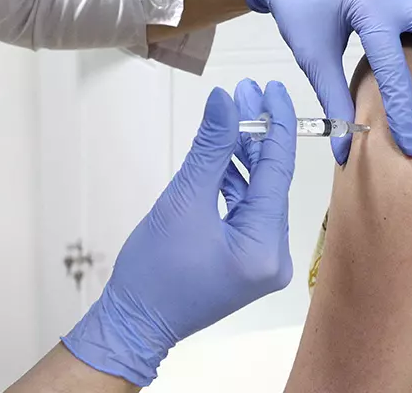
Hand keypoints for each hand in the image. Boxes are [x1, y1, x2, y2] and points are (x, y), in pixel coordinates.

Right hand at [62, 82, 296, 386]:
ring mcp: (262, 260)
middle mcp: (273, 257)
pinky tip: (224, 152)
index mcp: (264, 248)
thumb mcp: (182, 200)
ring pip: (259, 192)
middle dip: (258, 134)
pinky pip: (248, 208)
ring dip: (245, 155)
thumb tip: (225, 102)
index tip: (272, 89)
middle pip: (272, 180)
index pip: (278, 171)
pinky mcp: (248, 259)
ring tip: (232, 114)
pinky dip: (236, 180)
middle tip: (246, 92)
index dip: (276, 123)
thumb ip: (210, 147)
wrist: (133, 322)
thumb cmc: (152, 274)